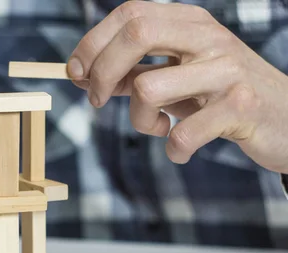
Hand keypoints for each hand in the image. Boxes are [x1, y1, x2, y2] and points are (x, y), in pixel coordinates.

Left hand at [67, 1, 287, 172]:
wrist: (286, 119)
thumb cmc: (220, 96)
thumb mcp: (176, 78)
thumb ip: (135, 73)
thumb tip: (84, 74)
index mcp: (190, 22)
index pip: (129, 14)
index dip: (92, 43)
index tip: (75, 72)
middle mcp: (208, 37)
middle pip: (135, 34)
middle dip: (102, 72)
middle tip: (96, 100)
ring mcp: (227, 70)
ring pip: (149, 89)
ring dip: (139, 121)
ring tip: (158, 128)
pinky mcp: (241, 107)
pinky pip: (182, 134)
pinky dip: (173, 149)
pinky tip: (181, 148)